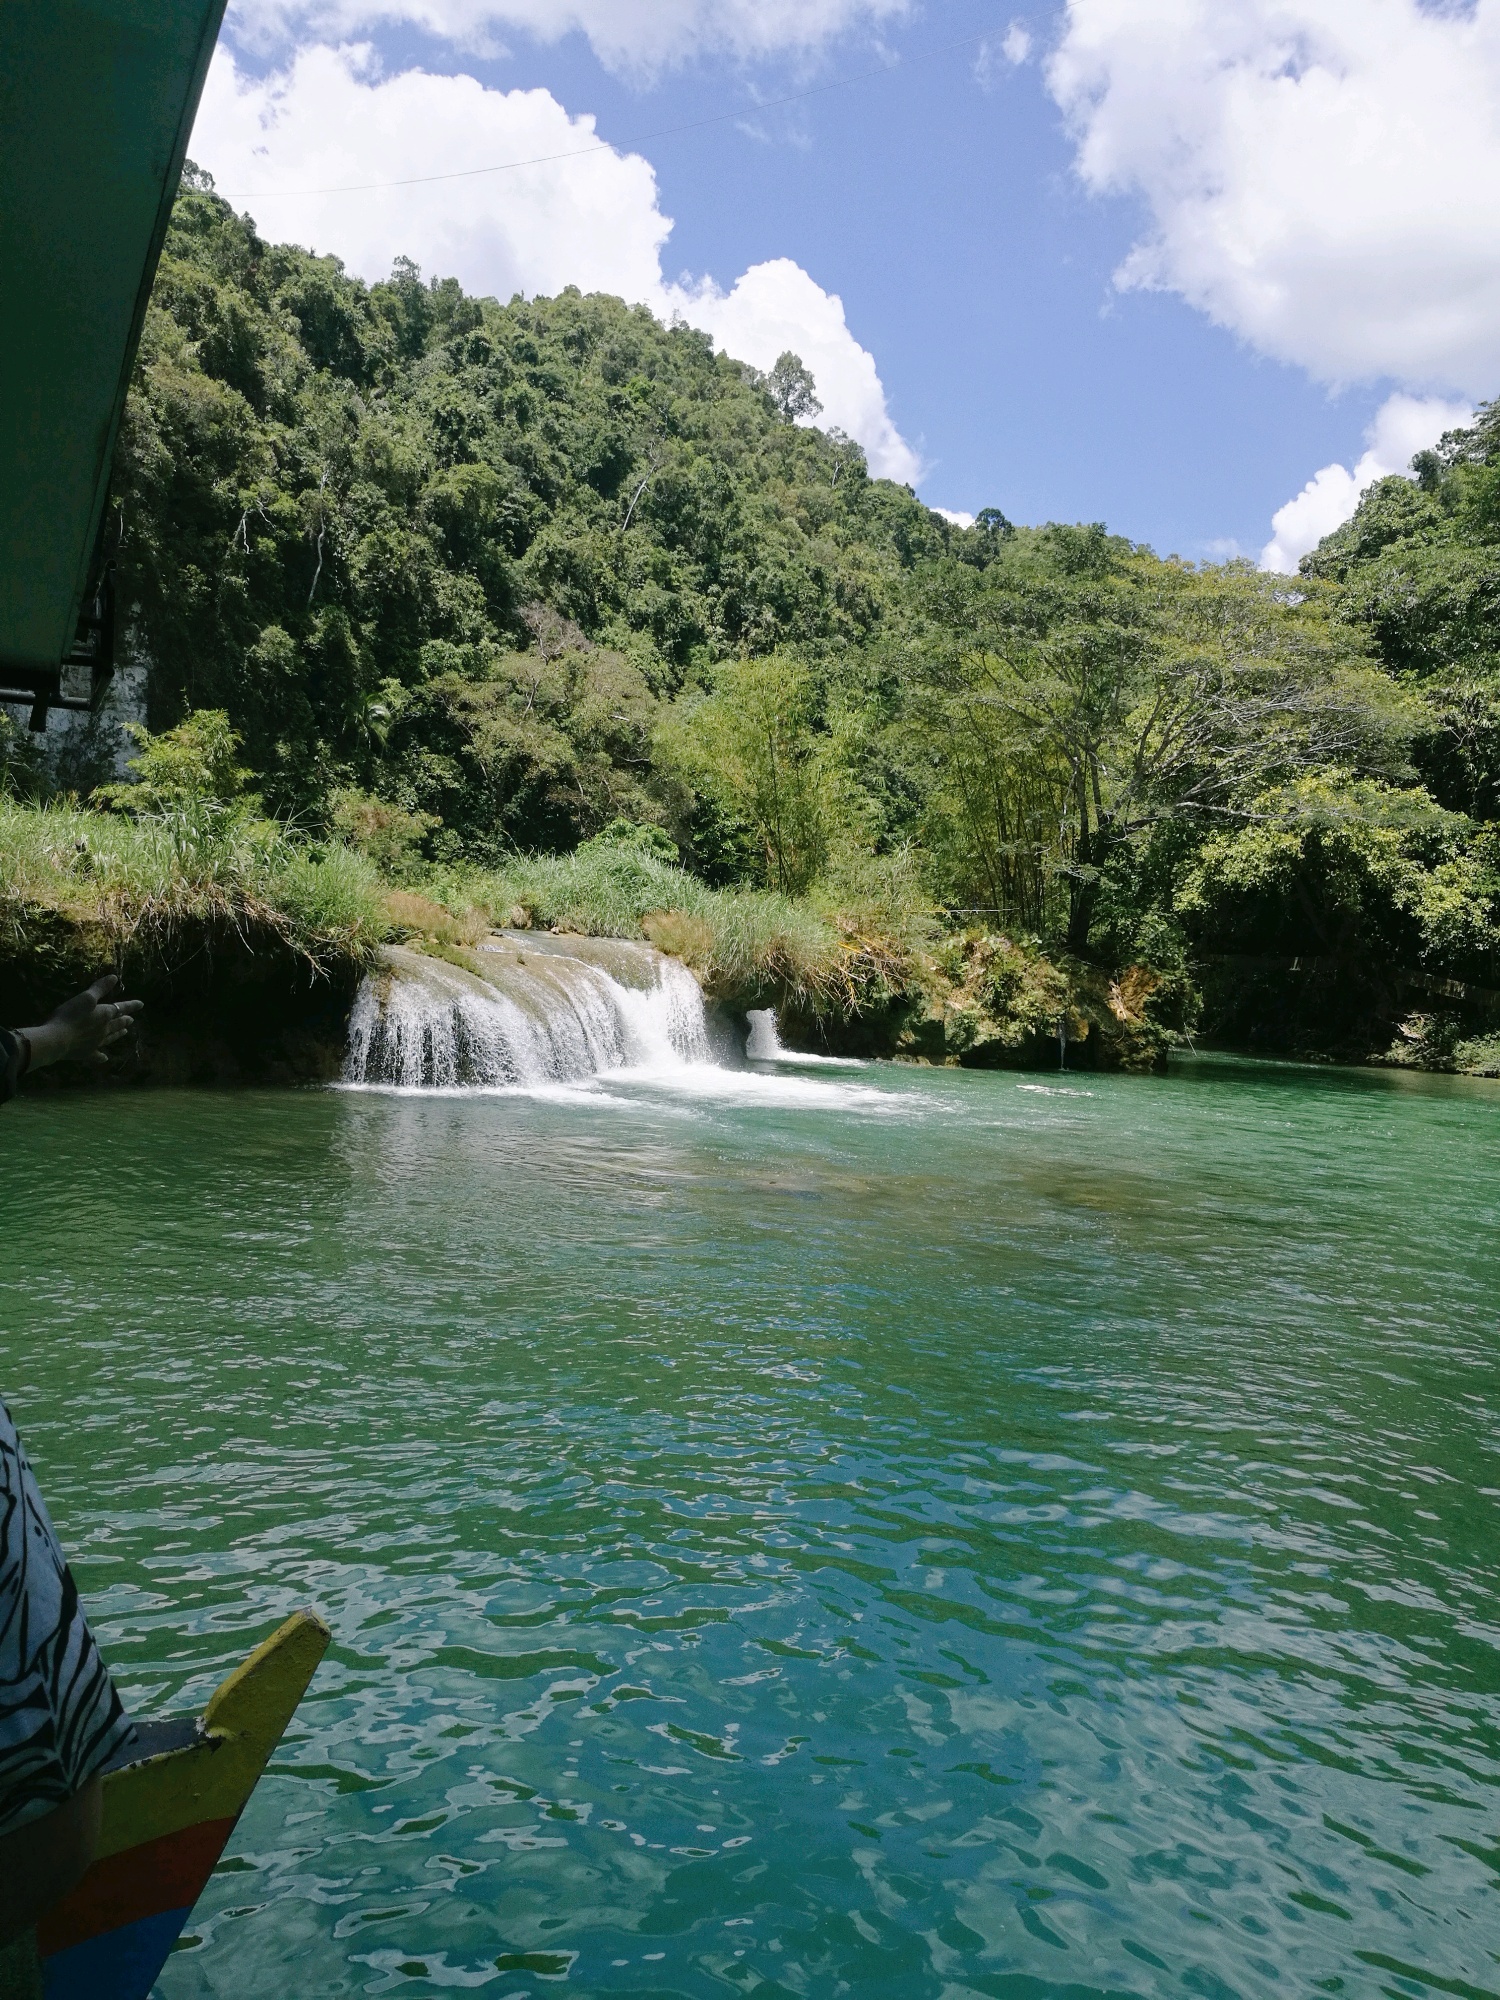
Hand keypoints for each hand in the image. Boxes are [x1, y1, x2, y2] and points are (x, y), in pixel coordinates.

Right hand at [21, 975, 143, 1071]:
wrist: (57, 1039)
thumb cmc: (70, 1015)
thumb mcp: (85, 997)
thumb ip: (100, 988)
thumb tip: (114, 978)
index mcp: (104, 1015)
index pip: (120, 1008)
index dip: (131, 1005)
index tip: (141, 1004)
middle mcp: (103, 1029)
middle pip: (117, 1024)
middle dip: (124, 1020)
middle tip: (132, 1020)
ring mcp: (96, 1043)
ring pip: (110, 1037)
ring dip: (118, 1034)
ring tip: (125, 1032)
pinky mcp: (86, 1053)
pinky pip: (97, 1055)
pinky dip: (101, 1056)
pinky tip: (105, 1058)